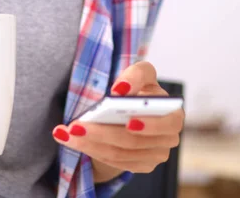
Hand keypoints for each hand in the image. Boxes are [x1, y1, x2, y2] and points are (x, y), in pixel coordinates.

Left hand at [52, 61, 183, 182]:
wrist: (133, 109)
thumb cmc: (138, 88)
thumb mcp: (139, 74)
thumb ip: (136, 75)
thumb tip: (121, 89)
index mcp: (172, 113)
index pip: (168, 122)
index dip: (149, 124)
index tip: (128, 121)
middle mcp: (168, 137)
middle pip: (132, 141)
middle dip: (101, 133)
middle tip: (76, 126)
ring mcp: (155, 154)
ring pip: (119, 153)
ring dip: (90, 143)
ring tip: (67, 133)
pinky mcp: (141, 164)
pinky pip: (115, 162)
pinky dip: (92, 151)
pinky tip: (74, 141)